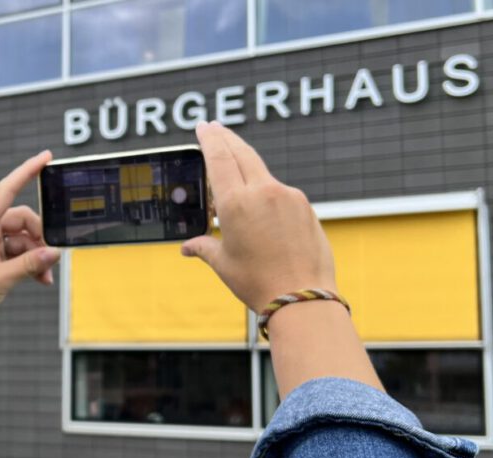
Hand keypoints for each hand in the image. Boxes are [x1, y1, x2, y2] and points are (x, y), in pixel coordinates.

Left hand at [0, 150, 61, 330]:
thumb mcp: (1, 279)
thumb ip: (30, 264)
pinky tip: (38, 280)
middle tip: (51, 258)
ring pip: (21, 238)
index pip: (7, 190)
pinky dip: (28, 263)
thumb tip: (54, 253)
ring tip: (44, 277)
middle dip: (40, 237)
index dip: (27, 172)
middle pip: (21, 219)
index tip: (45, 157)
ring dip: (36, 255)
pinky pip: (15, 252)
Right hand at [180, 121, 336, 312]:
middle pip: (242, 153)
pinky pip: (280, 191)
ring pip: (262, 172)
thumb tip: (187, 248)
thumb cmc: (258, 282)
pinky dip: (266, 190)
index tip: (203, 126)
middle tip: (215, 127)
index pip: (219, 158)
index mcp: (236, 203)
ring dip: (246, 166)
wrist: (303, 297)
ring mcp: (288, 196)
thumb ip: (204, 247)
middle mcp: (263, 192)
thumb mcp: (223, 264)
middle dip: (226, 138)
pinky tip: (261, 204)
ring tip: (234, 171)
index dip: (210, 138)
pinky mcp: (305, 206)